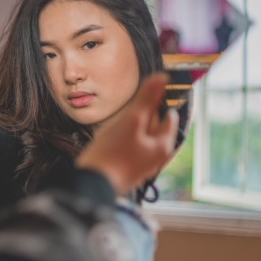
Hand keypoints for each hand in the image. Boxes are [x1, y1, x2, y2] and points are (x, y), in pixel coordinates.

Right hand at [76, 73, 178, 194]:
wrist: (92, 183)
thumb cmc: (112, 152)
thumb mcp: (131, 120)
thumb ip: (147, 98)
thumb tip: (162, 77)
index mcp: (164, 145)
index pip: (168, 115)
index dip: (153, 106)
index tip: (135, 105)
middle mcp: (158, 156)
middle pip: (153, 125)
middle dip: (137, 118)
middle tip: (121, 122)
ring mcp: (143, 164)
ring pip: (138, 135)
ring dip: (126, 129)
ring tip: (112, 134)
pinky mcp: (129, 168)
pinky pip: (129, 146)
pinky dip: (120, 141)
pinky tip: (108, 143)